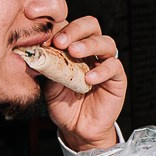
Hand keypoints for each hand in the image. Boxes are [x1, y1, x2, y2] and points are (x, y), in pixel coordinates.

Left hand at [40, 16, 123, 151]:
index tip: (43, 38)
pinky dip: (101, 70)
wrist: (76, 129)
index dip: (59, 28)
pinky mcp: (117, 79)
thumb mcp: (49, 84)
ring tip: (74, 53)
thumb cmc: (64, 105)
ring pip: (105, 42)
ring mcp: (105, 63)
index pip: (71, 27)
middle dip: (75, 30)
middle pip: (91, 26)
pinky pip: (114, 67)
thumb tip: (38, 52)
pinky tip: (88, 78)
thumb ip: (48, 67)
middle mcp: (92, 52)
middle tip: (60, 42)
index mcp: (75, 48)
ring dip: (89, 44)